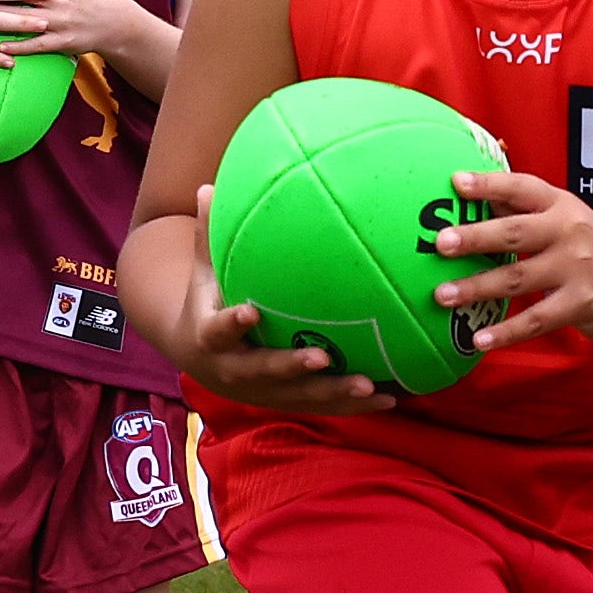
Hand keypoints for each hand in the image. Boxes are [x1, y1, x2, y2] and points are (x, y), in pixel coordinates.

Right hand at [140, 199, 383, 411]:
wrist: (202, 360)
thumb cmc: (207, 303)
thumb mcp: (203, 274)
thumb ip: (208, 236)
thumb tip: (208, 186)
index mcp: (211, 339)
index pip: (219, 332)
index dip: (233, 324)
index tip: (250, 311)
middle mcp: (237, 372)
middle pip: (264, 373)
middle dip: (292, 368)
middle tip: (321, 357)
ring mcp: (265, 391)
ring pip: (300, 397)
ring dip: (334, 393)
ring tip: (369, 385)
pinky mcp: (287, 402)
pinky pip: (323, 406)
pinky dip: (354, 405)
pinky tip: (391, 399)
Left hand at [425, 166, 592, 353]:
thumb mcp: (570, 221)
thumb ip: (527, 213)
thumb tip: (476, 199)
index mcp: (562, 205)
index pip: (522, 187)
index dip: (489, 183)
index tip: (456, 182)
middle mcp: (569, 231)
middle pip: (515, 231)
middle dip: (475, 237)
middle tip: (439, 243)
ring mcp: (577, 268)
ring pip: (518, 277)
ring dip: (477, 287)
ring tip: (442, 295)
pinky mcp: (581, 304)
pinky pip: (535, 319)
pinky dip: (506, 332)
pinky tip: (479, 340)